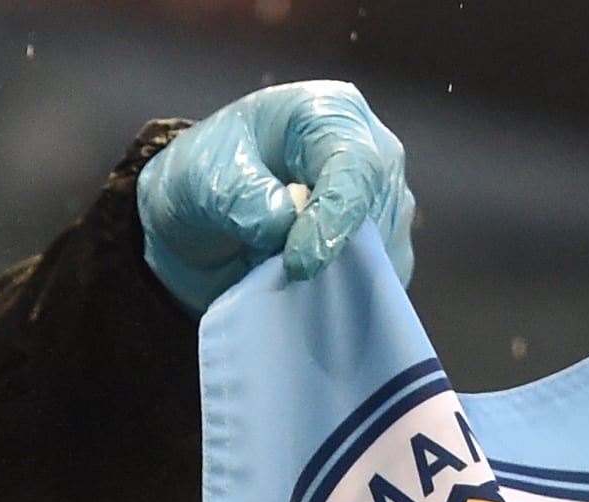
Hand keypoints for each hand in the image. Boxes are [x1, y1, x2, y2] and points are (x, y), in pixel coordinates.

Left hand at [136, 79, 416, 313]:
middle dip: (340, 255)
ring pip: (384, 257)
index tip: (299, 264)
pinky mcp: (383, 253)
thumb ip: (240, 196)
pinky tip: (304, 298)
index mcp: (332, 114)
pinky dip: (343, 300)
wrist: (205, 219)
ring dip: (338, 281)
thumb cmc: (208, 177)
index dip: (334, 217)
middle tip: (287, 281)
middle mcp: (374, 155)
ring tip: (285, 285)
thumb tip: (282, 224)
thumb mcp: (204, 176)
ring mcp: (385, 207)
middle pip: (381, 213)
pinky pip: (378, 286)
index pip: (355, 166)